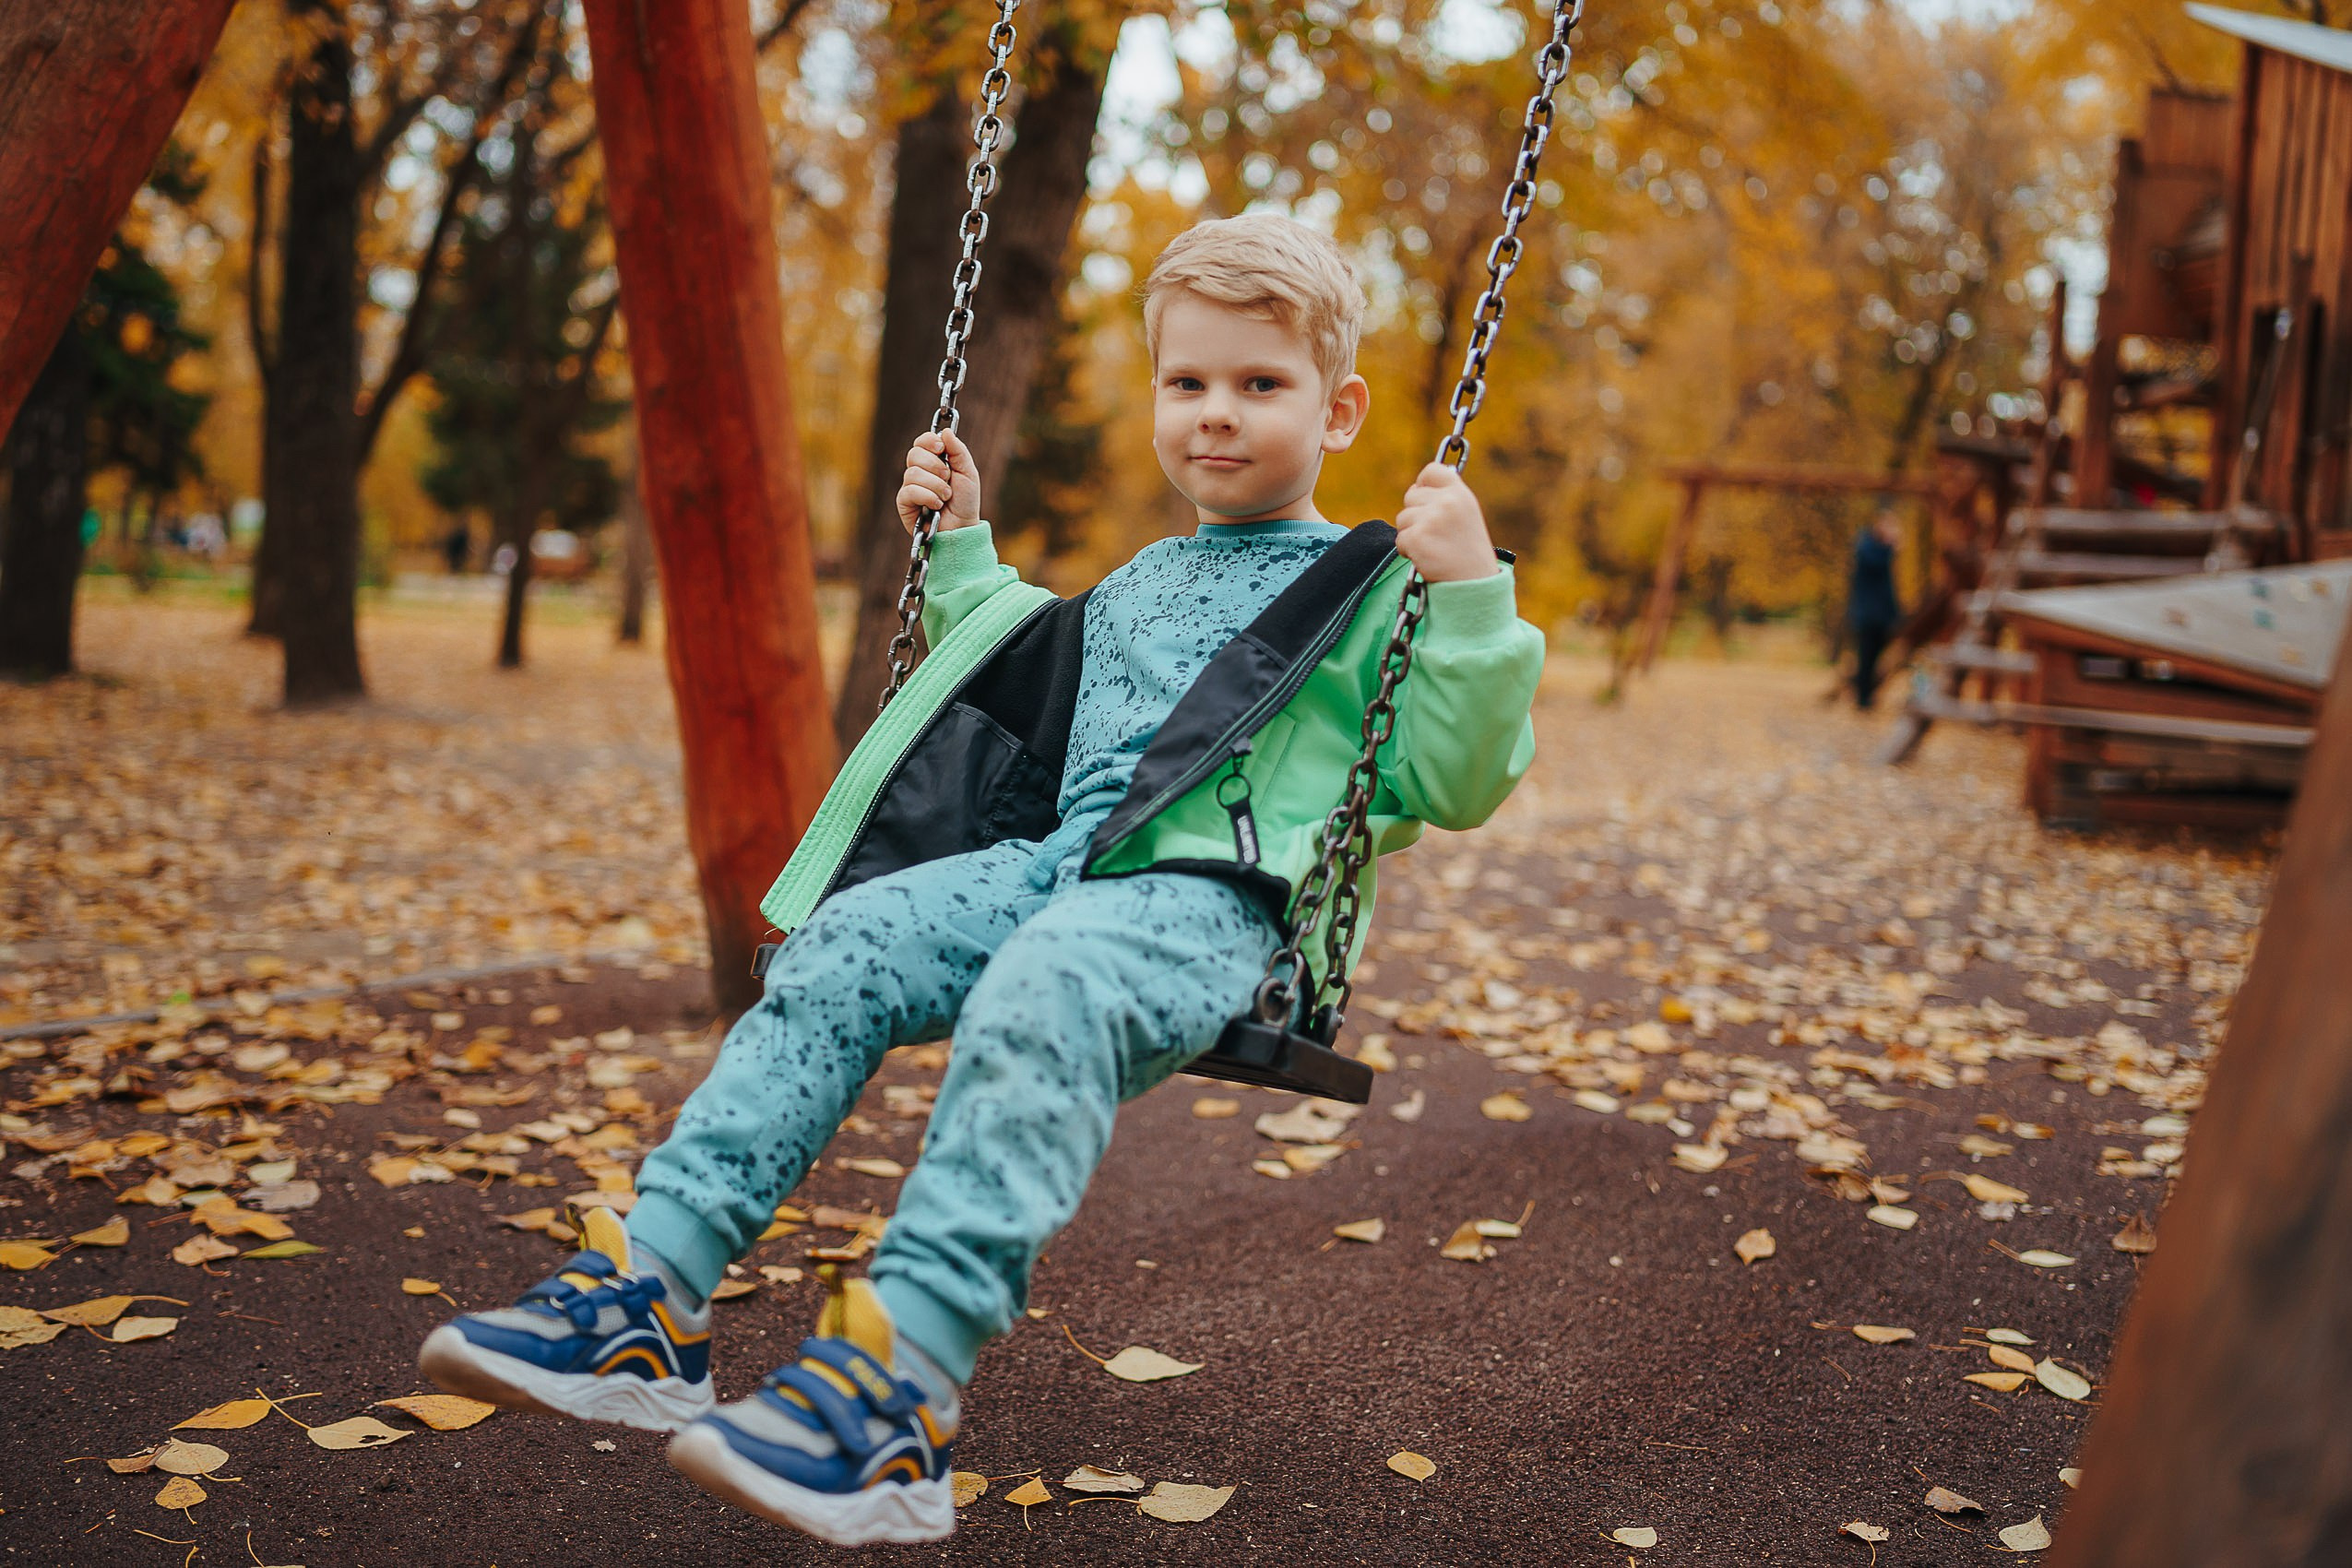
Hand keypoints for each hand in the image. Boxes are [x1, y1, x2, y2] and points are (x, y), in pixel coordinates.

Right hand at [897, 429, 981, 533]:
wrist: (963, 527)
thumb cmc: (965, 502)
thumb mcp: (968, 473)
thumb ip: (958, 451)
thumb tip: (946, 431)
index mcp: (933, 461)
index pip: (921, 442)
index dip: (929, 441)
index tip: (941, 449)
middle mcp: (919, 472)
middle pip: (914, 454)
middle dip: (935, 465)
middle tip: (948, 477)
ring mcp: (910, 487)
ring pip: (913, 473)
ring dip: (935, 485)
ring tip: (945, 497)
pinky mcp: (904, 503)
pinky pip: (910, 491)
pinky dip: (927, 497)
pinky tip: (936, 506)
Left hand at [1393, 462, 1497, 581]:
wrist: (1474, 585)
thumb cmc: (1469, 552)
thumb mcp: (1466, 515)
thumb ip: (1446, 498)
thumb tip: (1417, 486)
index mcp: (1461, 494)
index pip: (1431, 470)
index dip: (1423, 484)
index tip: (1426, 498)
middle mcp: (1446, 502)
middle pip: (1411, 496)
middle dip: (1416, 514)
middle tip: (1434, 533)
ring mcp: (1431, 520)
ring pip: (1402, 518)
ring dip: (1411, 533)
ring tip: (1433, 546)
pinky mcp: (1417, 539)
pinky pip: (1399, 538)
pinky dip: (1408, 550)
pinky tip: (1426, 557)